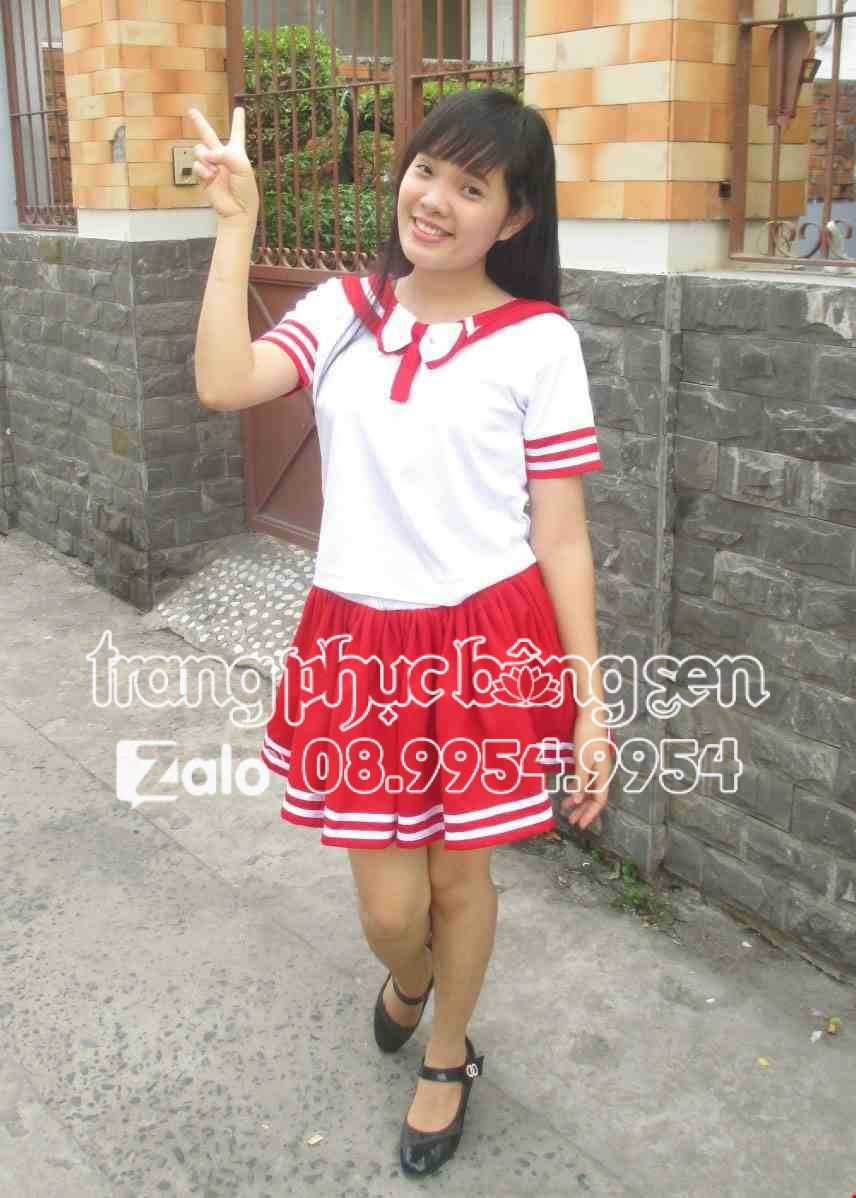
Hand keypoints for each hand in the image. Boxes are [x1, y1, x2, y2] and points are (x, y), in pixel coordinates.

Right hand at [187, 105, 258, 224]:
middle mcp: (222, 156)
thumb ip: (225, 155)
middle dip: (199, 122)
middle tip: (192, 110)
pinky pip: (196, 165)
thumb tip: (207, 155)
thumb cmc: (245, 190)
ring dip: (204, 156)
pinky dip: (202, 170)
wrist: (237, 211)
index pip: (237, 133)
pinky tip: (211, 178)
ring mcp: (211, 166)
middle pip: (208, 135)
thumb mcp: (242, 168)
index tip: (240, 109)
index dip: (238, 121)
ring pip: (198, 150)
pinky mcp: (203, 176)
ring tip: (214, 170)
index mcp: (236, 152)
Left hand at [558, 712, 612, 829]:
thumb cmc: (587, 737)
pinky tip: (569, 792)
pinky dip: (577, 787)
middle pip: (595, 797)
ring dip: (579, 800)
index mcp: (603, 773)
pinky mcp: (589, 760)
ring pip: (589, 789)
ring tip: (567, 810)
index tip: (580, 825)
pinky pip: (585, 779)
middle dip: (584, 810)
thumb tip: (578, 801)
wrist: (590, 715)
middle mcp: (602, 772)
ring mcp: (596, 766)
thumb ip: (580, 780)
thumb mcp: (582, 760)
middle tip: (572, 821)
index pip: (600, 799)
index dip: (590, 813)